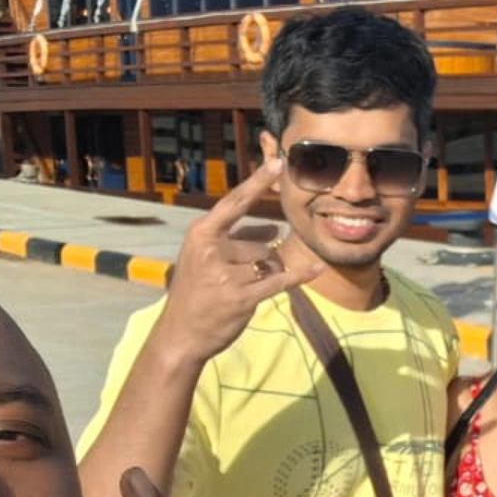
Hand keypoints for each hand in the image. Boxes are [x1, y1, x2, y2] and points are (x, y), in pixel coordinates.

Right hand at [161, 158, 318, 362]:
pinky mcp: (241, 298)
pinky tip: (316, 269)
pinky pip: (279, 281)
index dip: (257, 183)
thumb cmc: (195, 291)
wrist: (180, 333)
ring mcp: (227, 276)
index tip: (277, 164)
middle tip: (240, 277)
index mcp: (201, 234)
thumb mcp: (205, 257)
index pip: (235, 202)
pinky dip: (299, 275)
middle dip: (263, 258)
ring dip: (267, 273)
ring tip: (243, 288)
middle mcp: (213, 251)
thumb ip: (238, 239)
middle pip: (261, 243)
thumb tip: (273, 228)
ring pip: (269, 262)